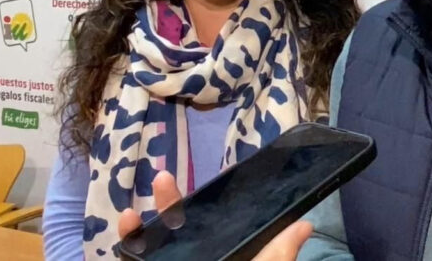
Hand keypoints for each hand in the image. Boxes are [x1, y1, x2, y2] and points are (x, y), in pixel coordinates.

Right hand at [117, 171, 312, 259]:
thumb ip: (280, 254)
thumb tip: (305, 224)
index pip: (215, 232)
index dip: (208, 208)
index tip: (208, 185)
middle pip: (179, 236)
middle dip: (169, 208)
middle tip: (163, 179)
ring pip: (152, 252)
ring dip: (140, 229)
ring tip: (132, 212)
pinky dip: (129, 248)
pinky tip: (126, 228)